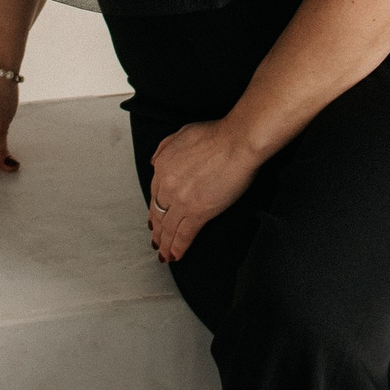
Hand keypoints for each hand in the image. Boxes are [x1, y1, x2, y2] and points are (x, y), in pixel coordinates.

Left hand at [146, 119, 259, 262]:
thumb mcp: (181, 134)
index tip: (154, 218)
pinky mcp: (197, 213)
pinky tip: (176, 255)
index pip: (154, 194)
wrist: (235, 143)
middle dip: (157, 230)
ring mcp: (180, 201)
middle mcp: (167, 185)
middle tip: (157, 242)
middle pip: (158, 213)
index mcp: (162, 166)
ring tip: (164, 254)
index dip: (154, 209)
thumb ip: (164, 148)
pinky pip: (183, 235)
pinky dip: (178, 247)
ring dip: (165, 243)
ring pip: (168, 228)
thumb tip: (154, 162)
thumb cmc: (216, 135)